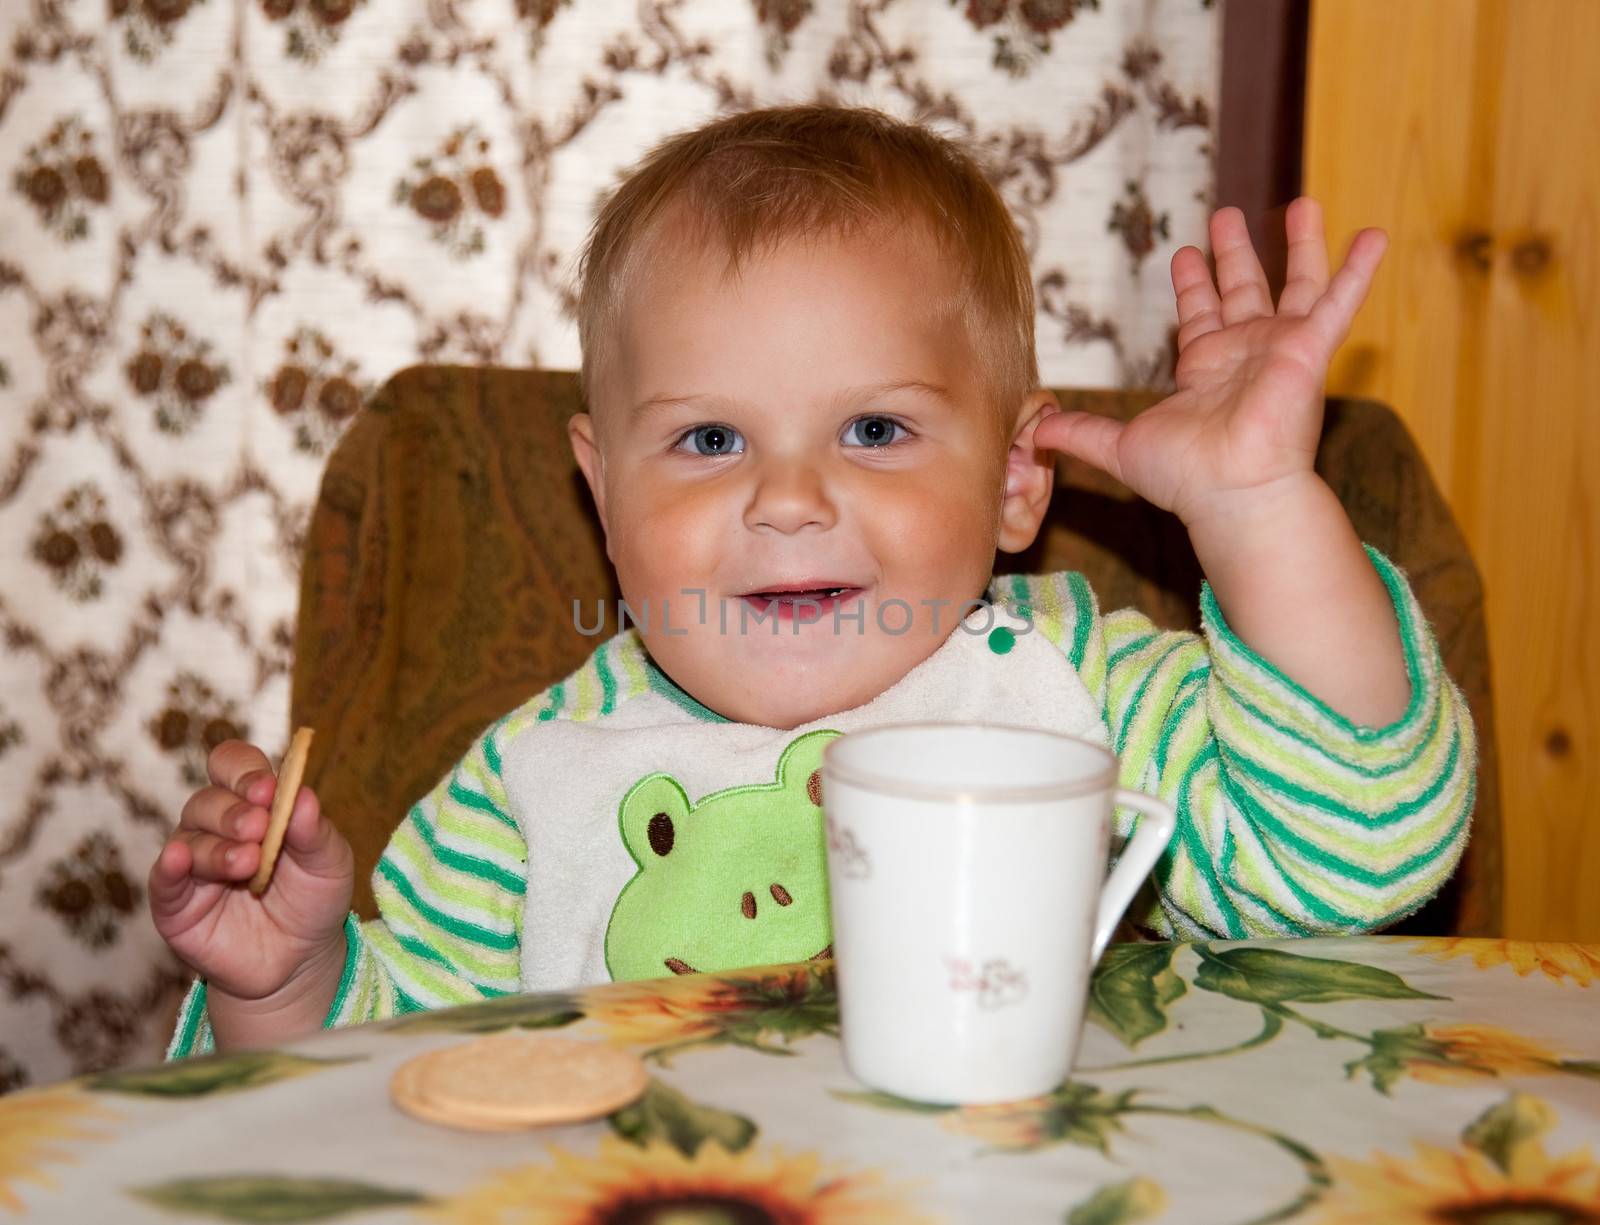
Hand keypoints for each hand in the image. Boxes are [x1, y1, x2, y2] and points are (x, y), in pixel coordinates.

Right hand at [149, 740, 352, 1003]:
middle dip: (234, 811)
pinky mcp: (175, 904)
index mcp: (254, 805)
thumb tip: (302, 795)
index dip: (245, 771)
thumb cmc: (314, 901)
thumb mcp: (330, 865)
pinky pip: (163, 878)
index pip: (234, 766)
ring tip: (249, 863)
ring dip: (218, 847)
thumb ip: (316, 832)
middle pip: (209, 799)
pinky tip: (181, 859)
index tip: (268, 788)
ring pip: (189, 837)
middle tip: (259, 827)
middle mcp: (217, 827)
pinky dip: (170, 866)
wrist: (299, 962)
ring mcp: (194, 864)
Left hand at [1036, 197, 1387, 528]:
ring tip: (1302, 204)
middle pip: (1243, 290)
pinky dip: (1358, 269)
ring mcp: (1280, 350)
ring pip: (1295, 284)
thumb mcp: (1118, 446)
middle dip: (1234, 253)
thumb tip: (1034, 429)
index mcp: (1204, 370)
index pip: (1198, 316)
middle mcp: (1244, 354)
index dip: (1193, 284)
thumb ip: (1080, 432)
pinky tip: (1374, 234)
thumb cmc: (1185, 478)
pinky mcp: (1310, 350)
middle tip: (1226, 215)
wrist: (1231, 493)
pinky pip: (1339, 301)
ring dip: (1299, 245)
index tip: (1187, 252)